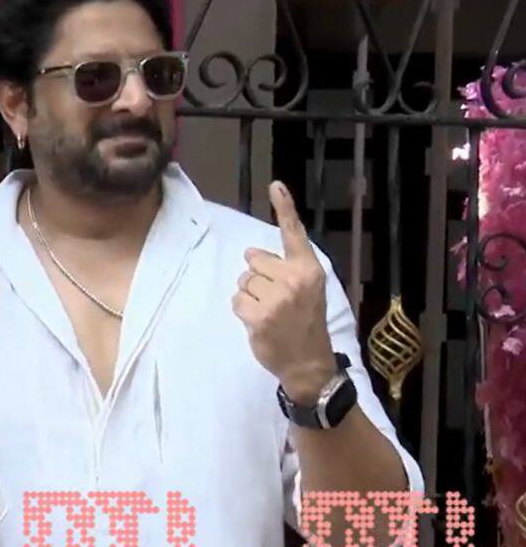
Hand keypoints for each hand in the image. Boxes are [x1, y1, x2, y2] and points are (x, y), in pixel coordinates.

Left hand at [233, 182, 336, 402]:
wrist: (308, 362)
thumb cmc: (305, 321)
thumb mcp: (306, 289)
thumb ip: (283, 267)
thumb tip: (249, 252)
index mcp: (309, 269)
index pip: (293, 233)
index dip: (285, 208)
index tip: (275, 185)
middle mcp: (294, 279)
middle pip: (254, 261)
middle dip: (258, 277)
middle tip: (276, 299)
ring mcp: (276, 298)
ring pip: (243, 281)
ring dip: (250, 296)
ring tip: (270, 312)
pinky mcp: (259, 316)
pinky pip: (236, 301)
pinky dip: (243, 311)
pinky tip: (259, 322)